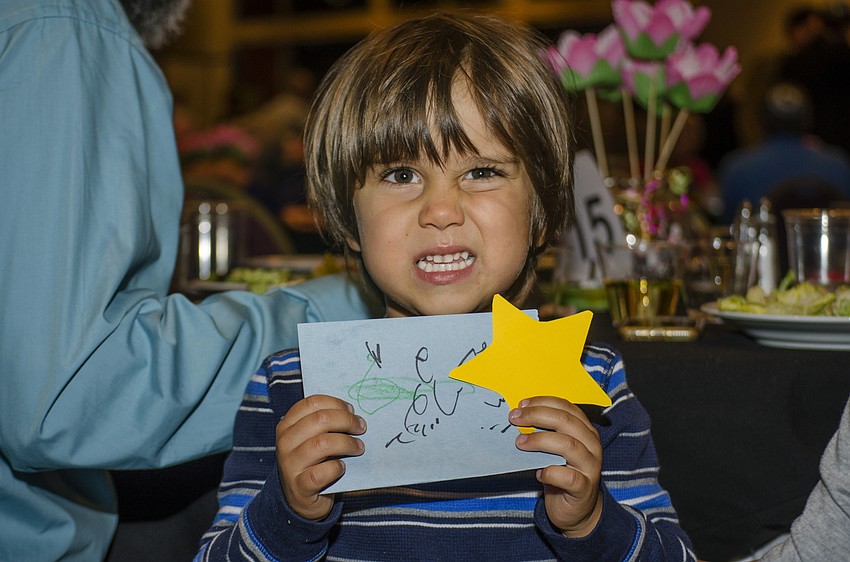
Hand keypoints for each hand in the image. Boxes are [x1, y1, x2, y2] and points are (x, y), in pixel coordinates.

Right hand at [275, 394, 365, 520]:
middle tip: (361, 427)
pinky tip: (343, 466)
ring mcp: (290, 464)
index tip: (351, 410)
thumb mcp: (311, 439)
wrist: (299, 500)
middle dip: (346, 421)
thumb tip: (353, 413)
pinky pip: (322, 472)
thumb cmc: (312, 463)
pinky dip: (337, 467)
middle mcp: (285, 442)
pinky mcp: (300, 486)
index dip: (336, 404)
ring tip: (358, 447)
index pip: (312, 403)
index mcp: (287, 425)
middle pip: (320, 420)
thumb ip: (325, 425)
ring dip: (347, 443)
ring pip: (322, 444)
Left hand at [510, 396, 602, 537]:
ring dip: (540, 440)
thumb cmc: (562, 473)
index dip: (542, 403)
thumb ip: (544, 433)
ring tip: (520, 442)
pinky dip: (550, 472)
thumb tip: (519, 418)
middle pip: (566, 421)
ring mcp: (590, 466)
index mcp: (585, 430)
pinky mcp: (584, 487)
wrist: (576, 510)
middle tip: (515, 418)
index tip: (522, 405)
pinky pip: (568, 476)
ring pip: (569, 445)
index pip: (566, 407)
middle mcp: (591, 444)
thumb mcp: (554, 449)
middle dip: (537, 416)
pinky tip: (538, 473)